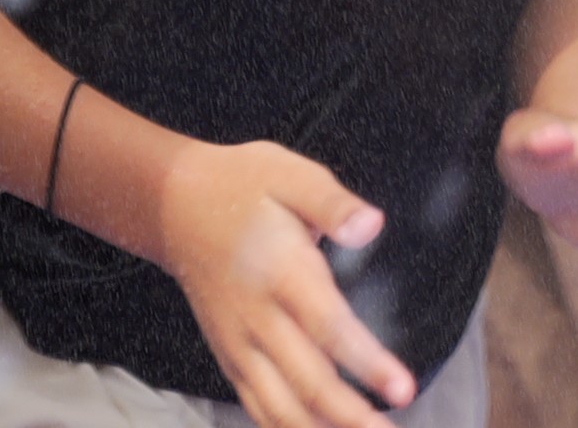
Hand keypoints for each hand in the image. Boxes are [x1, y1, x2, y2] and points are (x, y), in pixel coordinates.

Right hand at [160, 133, 411, 427]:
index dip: (366, 363)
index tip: (403, 389)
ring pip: (280, 406)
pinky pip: (257, 405)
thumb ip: (332, 203)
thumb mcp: (289, 173)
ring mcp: (239, 344)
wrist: (174, 206)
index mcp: (280, 271)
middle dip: (352, 416)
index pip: (328, 327)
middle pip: (307, 382)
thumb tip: (372, 225)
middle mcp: (257, 318)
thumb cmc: (241, 186)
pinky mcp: (230, 356)